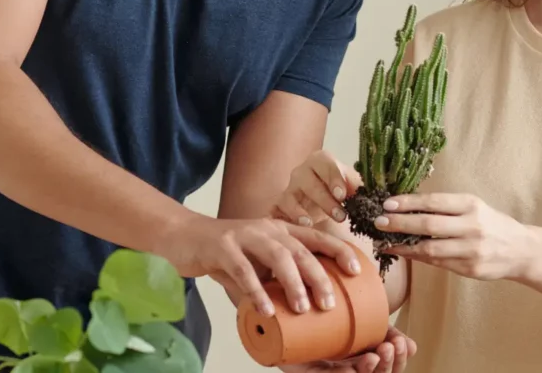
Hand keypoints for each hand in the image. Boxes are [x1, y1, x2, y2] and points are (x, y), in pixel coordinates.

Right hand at [162, 214, 361, 317]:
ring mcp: (245, 235)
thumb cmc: (226, 253)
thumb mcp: (256, 263)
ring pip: (278, 256)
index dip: (338, 251)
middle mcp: (268, 229)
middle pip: (301, 250)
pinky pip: (243, 269)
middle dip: (319, 276)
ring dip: (293, 283)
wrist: (185, 237)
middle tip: (329, 303)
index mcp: (281, 230)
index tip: (356, 269)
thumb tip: (301, 312)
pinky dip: (256, 290)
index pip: (316, 238)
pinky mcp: (223, 246)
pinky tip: (266, 310)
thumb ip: (274, 280)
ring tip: (303, 308)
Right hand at [273, 149, 362, 226]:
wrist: (319, 203)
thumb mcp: (352, 188)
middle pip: (309, 182)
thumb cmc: (338, 193)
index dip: (334, 178)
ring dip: (300, 210)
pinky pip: (276, 211)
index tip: (342, 194)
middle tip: (340, 216)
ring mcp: (288, 189)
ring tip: (310, 223)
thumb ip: (363, 189)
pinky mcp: (278, 206)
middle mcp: (301, 171)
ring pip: (290, 196)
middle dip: (324, 199)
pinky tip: (296, 227)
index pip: (326, 164)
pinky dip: (284, 218)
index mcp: (320, 161)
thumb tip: (384, 200)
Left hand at [279, 325, 416, 372]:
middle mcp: (350, 367)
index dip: (400, 358)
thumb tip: (414, 346)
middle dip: (390, 365)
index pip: (390, 363)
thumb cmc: (320, 312)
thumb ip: (378, 324)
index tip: (404, 343)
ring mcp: (333, 372)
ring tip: (374, 355)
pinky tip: (349, 369)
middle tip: (390, 347)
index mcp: (363, 353)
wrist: (280, 311)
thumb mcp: (354, 316)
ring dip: (372, 371)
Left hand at [377, 193, 529, 280]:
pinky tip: (403, 253)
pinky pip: (437, 263)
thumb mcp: (473, 207)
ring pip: (430, 249)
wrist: (520, 250)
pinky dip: (417, 257)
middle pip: (429, 225)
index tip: (387, 204)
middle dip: (400, 223)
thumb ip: (446, 206)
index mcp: (471, 205)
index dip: (408, 203)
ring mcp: (471, 250)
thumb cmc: (491, 223)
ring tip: (384, 241)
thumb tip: (407, 205)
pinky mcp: (470, 269)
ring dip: (403, 245)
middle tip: (378, 221)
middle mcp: (472, 226)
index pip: (434, 202)